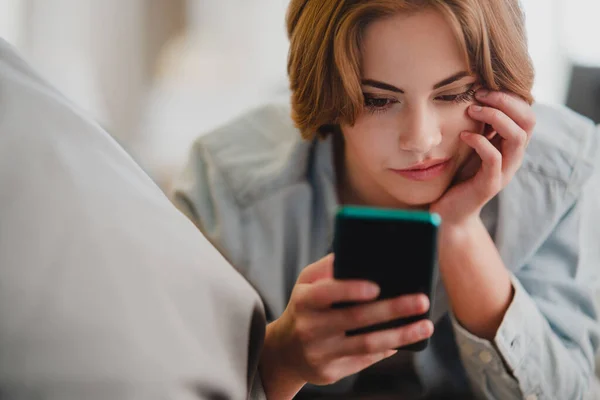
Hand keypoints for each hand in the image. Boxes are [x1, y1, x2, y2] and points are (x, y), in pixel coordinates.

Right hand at [259, 254, 432, 398]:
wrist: (284, 351)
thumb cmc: (305, 307)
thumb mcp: (307, 283)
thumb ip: (329, 267)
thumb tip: (360, 252)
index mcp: (304, 300)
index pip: (326, 293)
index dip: (350, 289)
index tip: (377, 286)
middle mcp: (310, 328)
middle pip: (355, 318)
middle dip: (392, 309)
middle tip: (421, 300)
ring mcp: (320, 353)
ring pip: (366, 344)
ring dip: (400, 335)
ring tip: (425, 325)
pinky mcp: (331, 372)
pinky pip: (365, 360)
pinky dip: (389, 348)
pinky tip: (408, 339)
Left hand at [431, 89, 535, 224]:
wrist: (449, 212)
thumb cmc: (457, 176)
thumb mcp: (470, 146)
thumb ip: (479, 127)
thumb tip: (473, 95)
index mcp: (510, 146)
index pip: (526, 113)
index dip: (510, 97)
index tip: (482, 88)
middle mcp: (513, 157)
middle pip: (528, 121)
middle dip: (506, 102)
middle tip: (478, 95)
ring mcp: (504, 171)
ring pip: (517, 138)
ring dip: (496, 118)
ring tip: (472, 110)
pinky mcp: (490, 184)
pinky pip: (494, 158)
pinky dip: (480, 142)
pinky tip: (464, 135)